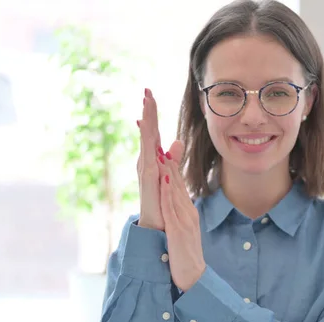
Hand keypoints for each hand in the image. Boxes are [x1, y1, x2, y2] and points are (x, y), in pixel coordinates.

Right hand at [137, 89, 181, 229]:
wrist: (156, 227)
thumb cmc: (161, 203)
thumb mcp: (170, 176)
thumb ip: (173, 159)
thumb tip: (177, 141)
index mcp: (153, 160)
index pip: (153, 133)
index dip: (152, 114)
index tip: (151, 94)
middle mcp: (147, 164)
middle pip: (147, 133)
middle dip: (148, 113)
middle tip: (147, 91)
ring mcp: (146, 173)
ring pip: (146, 143)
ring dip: (147, 124)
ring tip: (147, 105)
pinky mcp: (149, 184)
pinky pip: (149, 163)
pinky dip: (149, 148)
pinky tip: (149, 133)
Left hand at [158, 149, 205, 291]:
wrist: (193, 276)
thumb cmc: (185, 255)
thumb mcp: (183, 230)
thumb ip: (178, 215)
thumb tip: (172, 204)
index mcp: (189, 212)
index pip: (179, 185)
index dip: (171, 167)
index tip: (163, 150)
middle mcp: (189, 212)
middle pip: (178, 184)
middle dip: (169, 163)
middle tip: (160, 143)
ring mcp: (185, 220)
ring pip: (175, 191)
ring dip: (168, 172)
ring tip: (160, 154)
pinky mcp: (179, 230)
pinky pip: (172, 208)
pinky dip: (168, 193)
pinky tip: (164, 181)